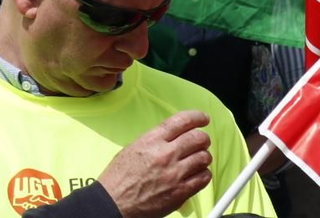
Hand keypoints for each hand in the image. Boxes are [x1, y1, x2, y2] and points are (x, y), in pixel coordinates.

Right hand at [97, 111, 212, 217]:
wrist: (115, 201)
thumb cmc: (119, 177)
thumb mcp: (132, 149)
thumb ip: (154, 141)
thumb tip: (172, 138)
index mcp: (151, 140)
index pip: (181, 121)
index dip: (196, 117)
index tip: (203, 118)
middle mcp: (165, 154)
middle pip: (198, 138)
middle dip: (202, 138)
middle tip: (201, 141)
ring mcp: (175, 173)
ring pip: (204, 157)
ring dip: (203, 157)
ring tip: (197, 160)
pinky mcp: (181, 191)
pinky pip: (204, 178)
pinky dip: (204, 174)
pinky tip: (197, 174)